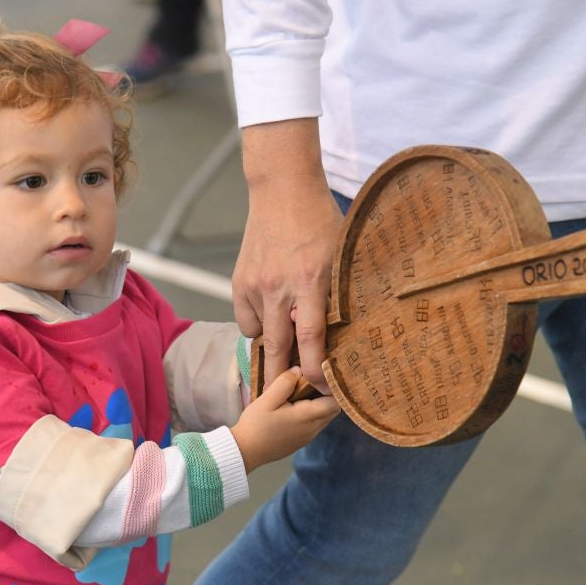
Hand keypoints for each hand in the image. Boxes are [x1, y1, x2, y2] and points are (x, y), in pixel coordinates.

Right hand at [230, 367, 339, 472]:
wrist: (245, 452)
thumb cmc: (256, 425)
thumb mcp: (266, 400)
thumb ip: (284, 382)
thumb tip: (299, 369)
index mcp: (306, 417)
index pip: (335, 403)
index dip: (331, 389)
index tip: (320, 378)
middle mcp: (313, 429)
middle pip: (332, 411)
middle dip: (326, 396)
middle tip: (309, 384)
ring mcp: (308, 438)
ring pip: (325, 419)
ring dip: (318, 406)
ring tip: (300, 395)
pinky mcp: (302, 442)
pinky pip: (316, 426)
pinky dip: (312, 416)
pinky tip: (295, 410)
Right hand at [232, 119, 343, 392]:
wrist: (281, 190)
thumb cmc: (320, 221)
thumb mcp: (340, 256)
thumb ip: (337, 293)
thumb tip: (347, 331)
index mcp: (309, 282)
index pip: (311, 338)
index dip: (316, 369)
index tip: (323, 387)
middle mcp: (277, 288)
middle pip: (277, 347)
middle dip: (284, 376)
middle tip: (293, 394)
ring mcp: (254, 286)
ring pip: (259, 336)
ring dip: (273, 346)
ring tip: (286, 345)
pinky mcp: (239, 281)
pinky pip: (246, 319)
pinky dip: (258, 323)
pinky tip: (271, 312)